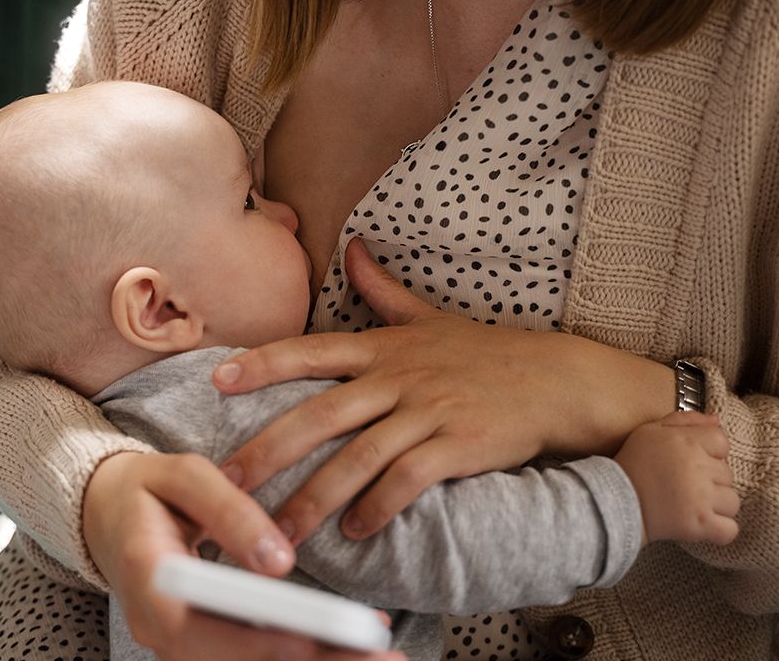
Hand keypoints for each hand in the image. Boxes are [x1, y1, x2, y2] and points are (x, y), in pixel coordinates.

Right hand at [84, 451, 405, 660]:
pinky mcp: (200, 645)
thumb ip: (229, 511)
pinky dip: (298, 656)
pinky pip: (248, 659)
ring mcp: (178, 645)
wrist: (105, 512)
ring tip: (378, 660)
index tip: (310, 641)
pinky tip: (345, 650)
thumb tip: (279, 561)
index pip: (203, 630)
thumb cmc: (146, 488)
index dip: (259, 641)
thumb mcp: (182, 476)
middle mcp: (159, 630)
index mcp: (149, 583)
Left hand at [216, 238, 673, 544]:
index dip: (264, 364)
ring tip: (278, 532)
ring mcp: (430, 411)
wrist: (561, 380)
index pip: (312, 350)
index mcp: (385, 348)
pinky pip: (408, 480)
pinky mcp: (460, 445)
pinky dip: (378, 507)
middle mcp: (399, 377)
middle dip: (268, 451)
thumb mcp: (432, 317)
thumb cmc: (490, 354)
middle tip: (225, 483)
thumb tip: (353, 246)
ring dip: (314, 498)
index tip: (218, 382)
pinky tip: (354, 532)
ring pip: (358, 456)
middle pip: (320, 413)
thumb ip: (384, 290)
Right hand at [614, 411, 740, 544]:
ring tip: (692, 506)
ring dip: (716, 506)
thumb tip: (716, 420)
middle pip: (727, 474)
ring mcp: (701, 498)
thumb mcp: (649, 432)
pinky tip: (702, 525)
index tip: (691, 463)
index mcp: (687, 441)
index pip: (721, 442)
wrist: (611, 502)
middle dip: (711, 481)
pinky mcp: (699, 524)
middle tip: (685, 486)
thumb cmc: (631, 465)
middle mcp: (698, 467)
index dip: (710, 452)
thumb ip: (684, 420)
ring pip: (732, 501)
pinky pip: (729, 530)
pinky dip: (719, 530)